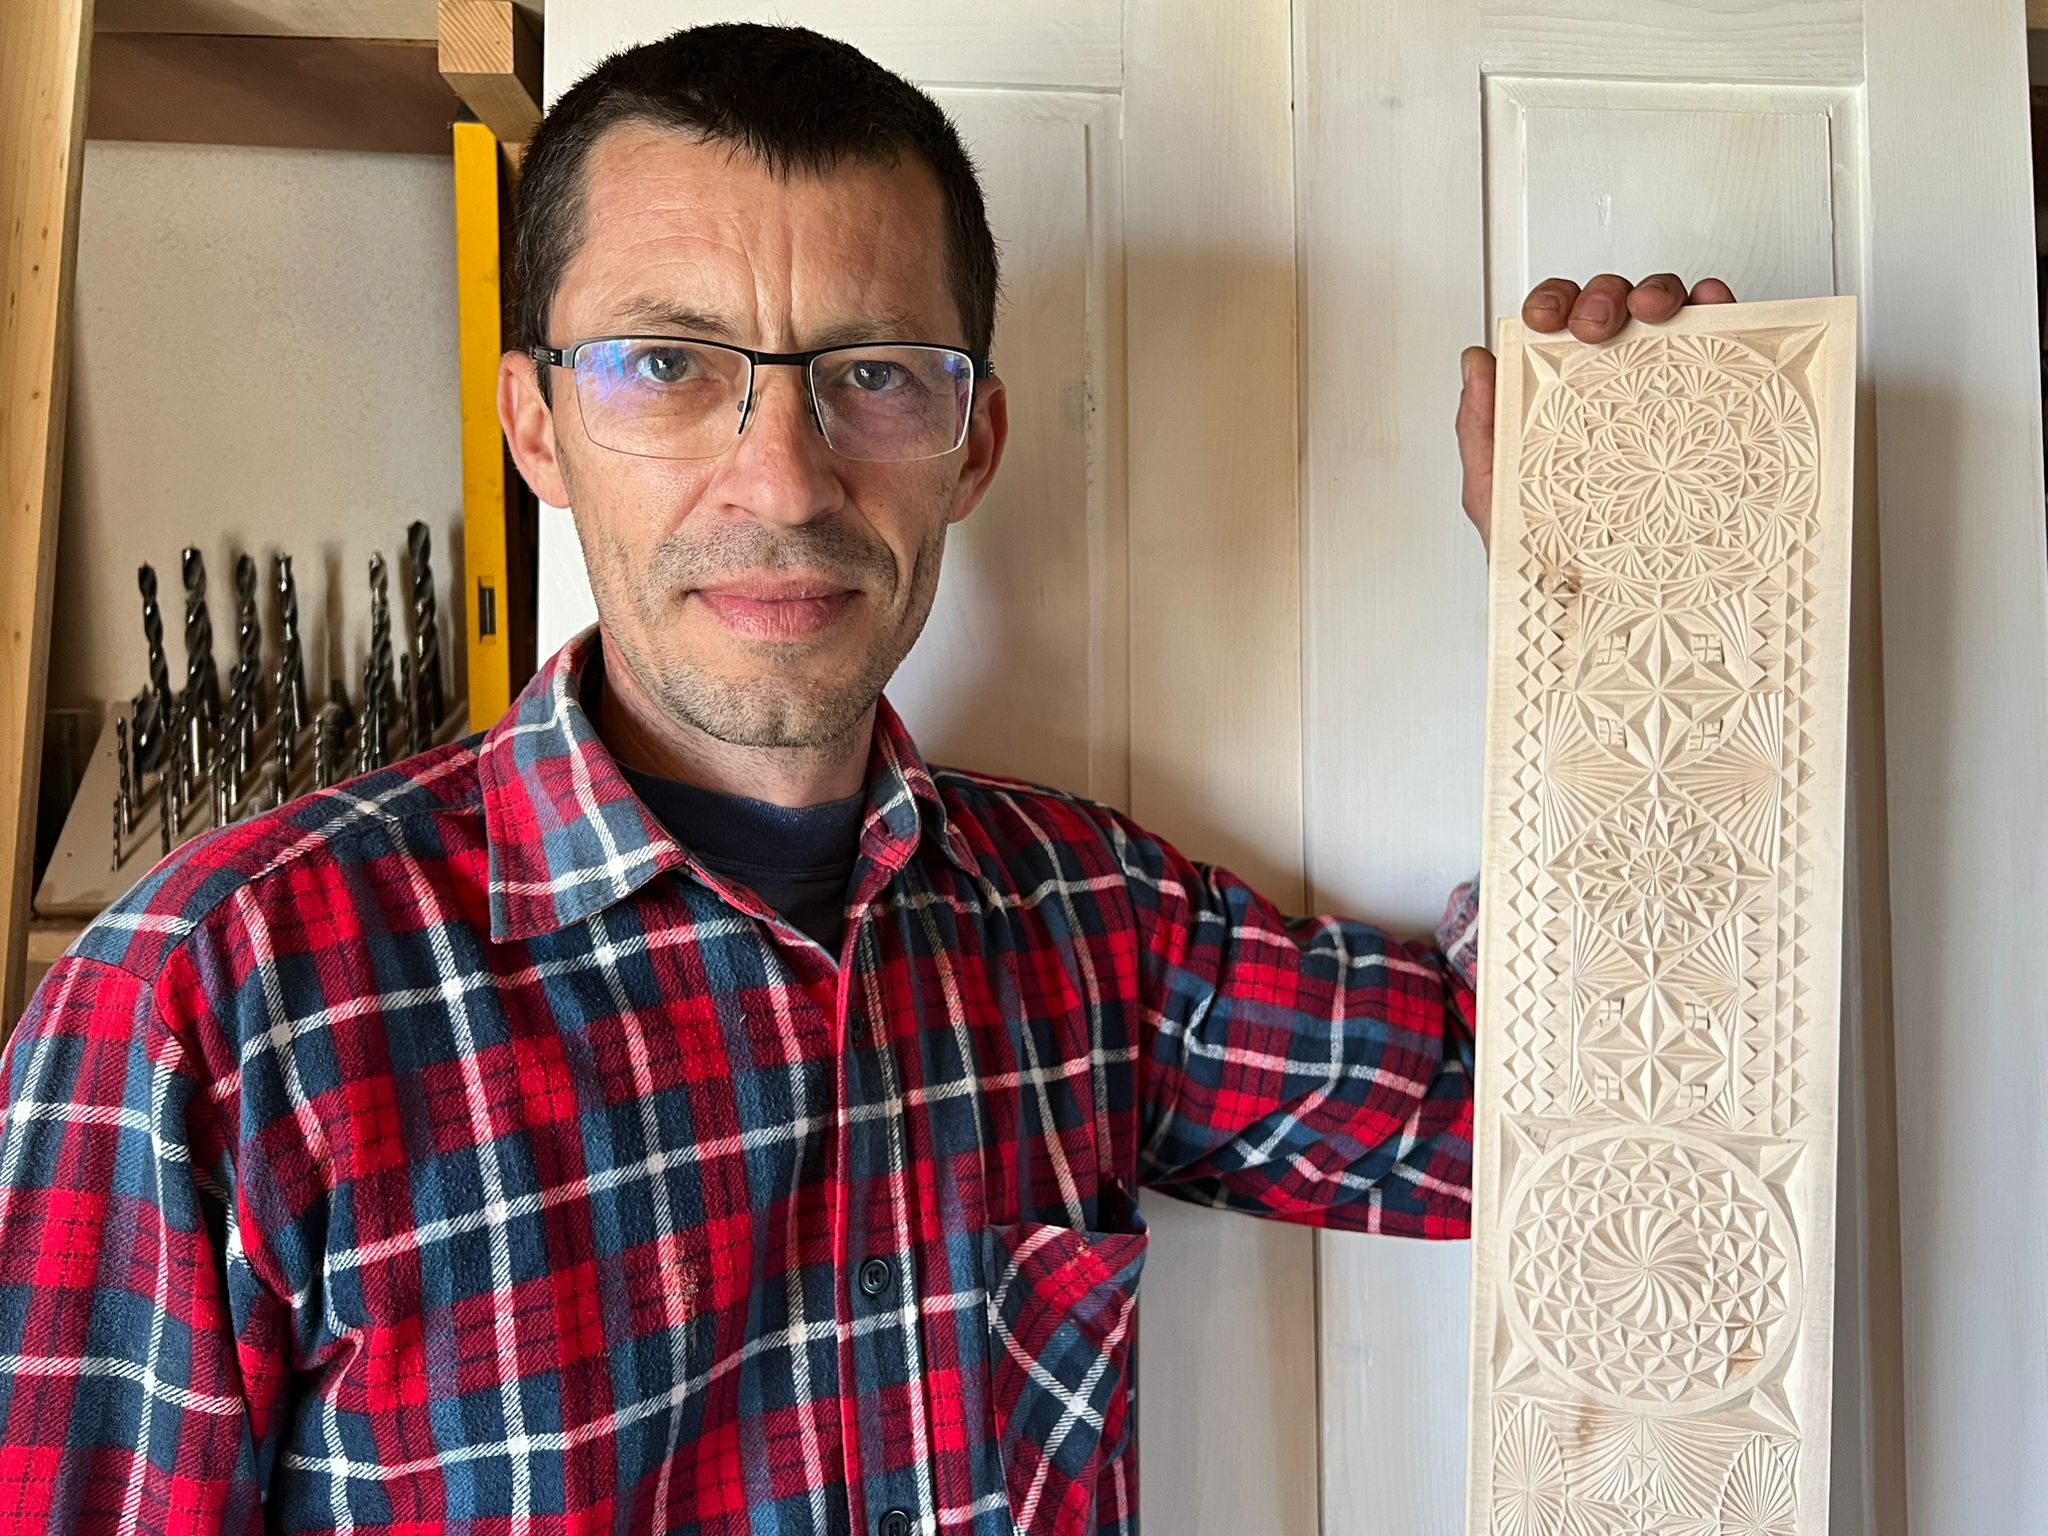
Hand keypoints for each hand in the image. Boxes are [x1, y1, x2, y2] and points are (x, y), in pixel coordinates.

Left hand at [1455, 274, 1737, 551]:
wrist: (1622, 618)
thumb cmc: (1560, 564)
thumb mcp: (1500, 500)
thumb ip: (1479, 433)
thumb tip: (1475, 363)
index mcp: (1562, 398)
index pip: (1556, 326)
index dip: (1551, 304)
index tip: (1544, 322)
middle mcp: (1615, 386)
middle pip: (1610, 306)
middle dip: (1599, 297)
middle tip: (1593, 331)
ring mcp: (1668, 390)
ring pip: (1665, 310)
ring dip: (1655, 292)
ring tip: (1650, 315)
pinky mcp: (1719, 405)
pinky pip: (1724, 341)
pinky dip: (1719, 308)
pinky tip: (1709, 308)